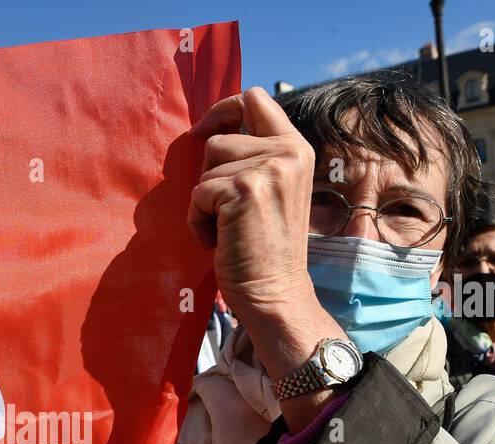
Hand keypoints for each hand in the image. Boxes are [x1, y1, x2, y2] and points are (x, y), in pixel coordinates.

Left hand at [189, 87, 345, 424]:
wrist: (273, 293)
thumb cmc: (264, 250)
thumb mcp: (271, 192)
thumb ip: (255, 159)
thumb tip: (211, 130)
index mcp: (297, 148)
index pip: (257, 98)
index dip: (224, 108)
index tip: (204, 129)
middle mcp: (288, 151)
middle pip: (220, 136)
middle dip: (210, 173)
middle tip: (227, 211)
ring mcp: (267, 167)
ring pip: (207, 162)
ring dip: (204, 199)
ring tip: (225, 228)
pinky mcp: (242, 188)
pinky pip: (198, 192)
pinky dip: (197, 219)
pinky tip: (218, 240)